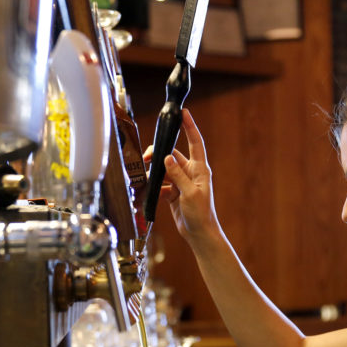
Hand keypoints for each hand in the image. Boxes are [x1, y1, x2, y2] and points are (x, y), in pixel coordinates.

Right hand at [142, 109, 219, 246]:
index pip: (195, 142)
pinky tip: (151, 193)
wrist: (199, 233)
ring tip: (146, 178)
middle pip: (172, 156)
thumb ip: (178, 175)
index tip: (183, 113)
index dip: (190, 127)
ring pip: (164, 170)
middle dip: (158, 155)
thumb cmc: (200, 214)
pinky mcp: (174, 193)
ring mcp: (181, 183)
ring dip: (154, 173)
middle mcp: (191, 173)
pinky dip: (154, 188)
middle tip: (146, 159)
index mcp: (199, 170)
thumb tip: (167, 158)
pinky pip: (161, 185)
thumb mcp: (189, 193)